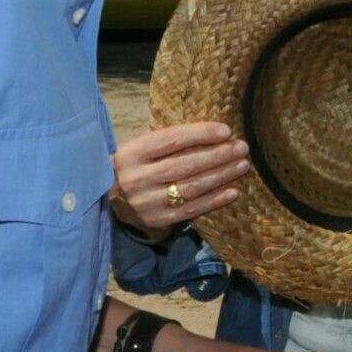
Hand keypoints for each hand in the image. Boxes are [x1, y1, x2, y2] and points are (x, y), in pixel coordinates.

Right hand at [112, 122, 250, 235]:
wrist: (110, 199)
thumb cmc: (136, 166)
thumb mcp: (141, 148)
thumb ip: (169, 142)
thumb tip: (214, 134)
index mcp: (132, 153)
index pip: (171, 140)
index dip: (200, 134)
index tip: (226, 131)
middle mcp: (136, 178)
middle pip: (184, 164)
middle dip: (217, 156)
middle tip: (242, 148)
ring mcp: (146, 202)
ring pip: (190, 188)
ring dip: (220, 176)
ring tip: (241, 165)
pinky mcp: (156, 220)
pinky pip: (191, 210)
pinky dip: (214, 201)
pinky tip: (232, 192)